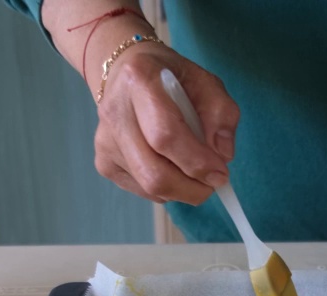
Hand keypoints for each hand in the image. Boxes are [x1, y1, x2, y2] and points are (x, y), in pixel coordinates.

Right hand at [42, 1, 238, 204]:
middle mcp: (114, 112)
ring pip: (149, 187)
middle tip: (212, 184)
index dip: (197, 162)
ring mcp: (105, 141)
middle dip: (191, 188)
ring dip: (182, 190)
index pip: (166, 135)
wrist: (125, 73)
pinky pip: (142, 190)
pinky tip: (171, 166)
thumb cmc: (170, 78)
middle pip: (154, 173)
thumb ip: (222, 114)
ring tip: (194, 171)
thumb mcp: (205, 82)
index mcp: (139, 80)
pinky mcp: (103, 162)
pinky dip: (166, 188)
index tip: (221, 174)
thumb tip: (223, 156)